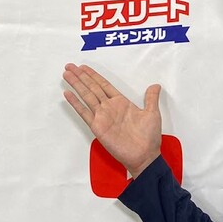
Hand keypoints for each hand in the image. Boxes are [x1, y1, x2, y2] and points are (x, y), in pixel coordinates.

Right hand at [63, 63, 161, 178]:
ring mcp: (103, 117)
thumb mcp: (152, 113)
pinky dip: (76, 103)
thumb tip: (156, 86)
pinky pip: (84, 113)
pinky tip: (68, 94)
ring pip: (86, 96)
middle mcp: (110, 108)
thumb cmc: (149, 138)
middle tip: (70, 66)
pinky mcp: (98, 127)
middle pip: (92, 88)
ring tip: (66, 74)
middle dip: (81, 77)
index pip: (104, 85)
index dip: (94, 76)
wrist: (144, 155)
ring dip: (76, 85)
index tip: (84, 68)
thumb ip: (151, 98)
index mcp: (122, 103)